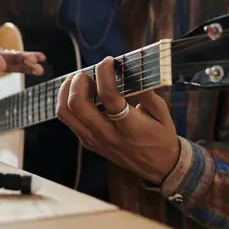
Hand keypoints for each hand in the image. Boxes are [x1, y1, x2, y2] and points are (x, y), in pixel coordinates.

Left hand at [57, 56, 179, 183]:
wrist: (158, 167)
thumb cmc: (162, 137)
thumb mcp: (162, 113)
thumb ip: (146, 93)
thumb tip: (130, 72)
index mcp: (129, 126)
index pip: (108, 95)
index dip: (104, 73)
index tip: (108, 61)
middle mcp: (107, 134)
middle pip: (77, 105)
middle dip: (77, 82)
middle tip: (86, 72)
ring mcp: (95, 141)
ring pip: (66, 114)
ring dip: (66, 92)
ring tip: (76, 80)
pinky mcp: (89, 143)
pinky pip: (70, 122)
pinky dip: (68, 104)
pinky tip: (78, 94)